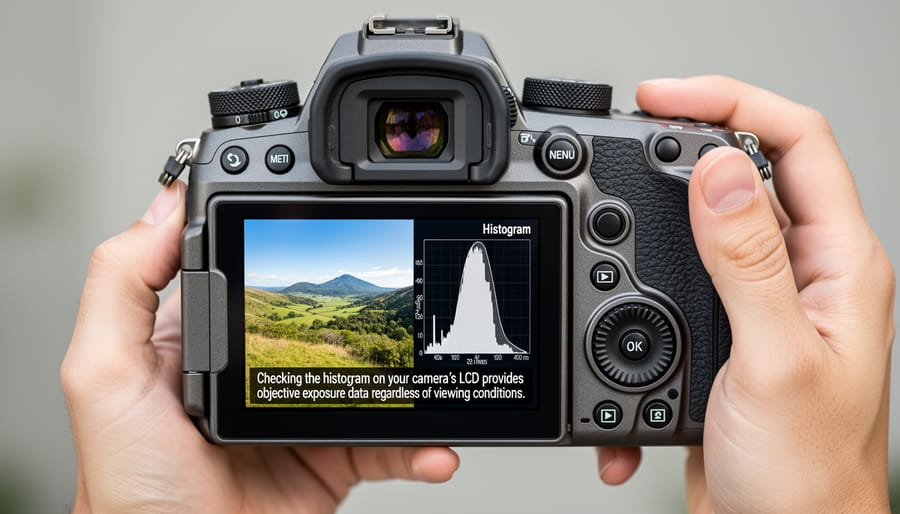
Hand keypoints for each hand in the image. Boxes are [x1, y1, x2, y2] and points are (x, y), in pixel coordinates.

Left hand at [61, 182, 458, 512]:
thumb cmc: (131, 485)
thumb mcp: (106, 373)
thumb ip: (122, 285)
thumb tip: (164, 206)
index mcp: (202, 339)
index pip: (251, 270)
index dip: (283, 242)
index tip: (326, 214)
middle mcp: (255, 370)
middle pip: (324, 320)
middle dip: (367, 307)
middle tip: (404, 296)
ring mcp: (298, 413)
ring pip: (366, 380)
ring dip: (406, 376)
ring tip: (431, 371)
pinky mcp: (329, 461)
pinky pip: (387, 445)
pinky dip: (419, 447)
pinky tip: (435, 447)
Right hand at [597, 76, 893, 512]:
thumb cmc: (808, 474)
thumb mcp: (774, 360)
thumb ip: (748, 262)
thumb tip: (719, 172)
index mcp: (838, 267)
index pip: (798, 144)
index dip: (732, 102)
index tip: (665, 99)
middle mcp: (806, 274)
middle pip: (753, 167)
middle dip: (692, 139)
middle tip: (638, 129)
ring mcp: (766, 299)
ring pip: (711, 219)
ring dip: (664, 205)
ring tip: (625, 196)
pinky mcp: (727, 328)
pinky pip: (684, 275)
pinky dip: (649, 273)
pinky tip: (633, 286)